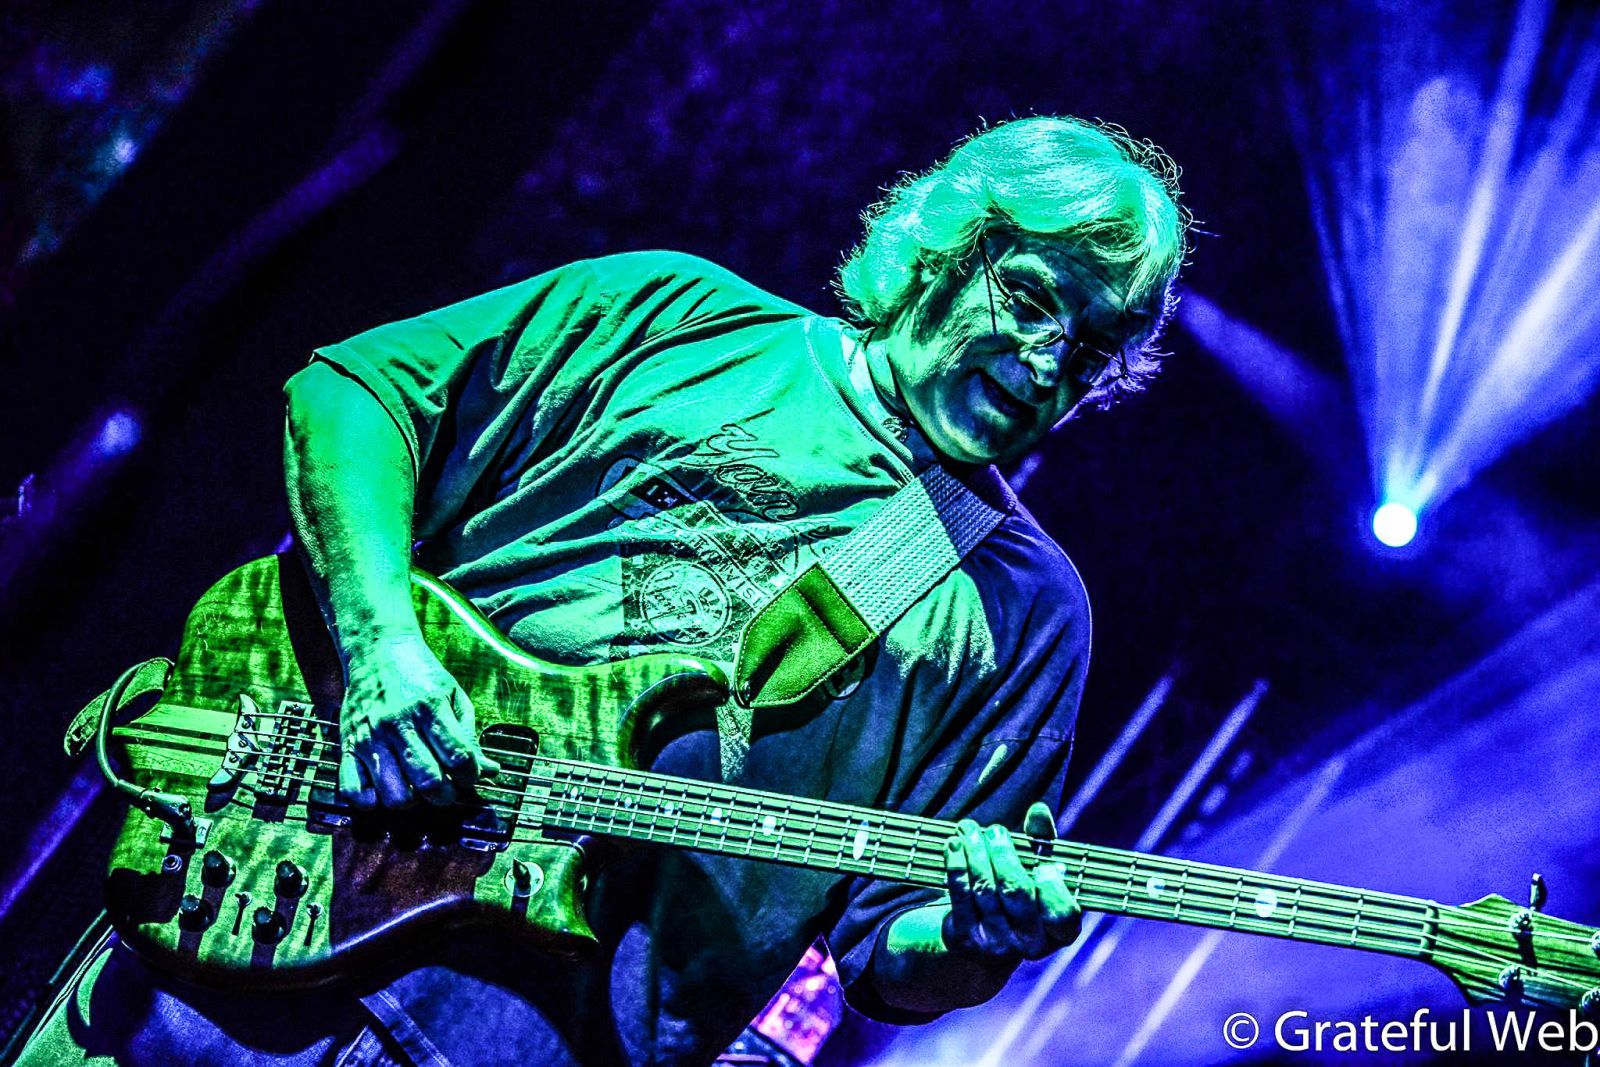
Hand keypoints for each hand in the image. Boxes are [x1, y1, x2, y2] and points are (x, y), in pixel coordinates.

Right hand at [338, 631, 498, 807]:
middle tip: (447, 788)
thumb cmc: (420, 675)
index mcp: (430, 707)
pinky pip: (354, 791)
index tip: (469, 774)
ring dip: (412, 801)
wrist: (377, 652)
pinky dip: (371, 801)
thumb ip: (469, 736)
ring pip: (394, 794)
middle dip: (446, 795)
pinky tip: (385, 789)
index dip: (470, 775)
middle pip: (428, 781)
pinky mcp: (347, 745)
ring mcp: (370, 737)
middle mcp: (399, 723)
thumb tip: (490, 771)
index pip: (458, 757)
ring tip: (417, 788)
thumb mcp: (453, 696)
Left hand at [942, 802, 1080, 960]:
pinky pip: (960, 894)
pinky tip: (954, 844)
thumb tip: (1037, 810)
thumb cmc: (1023, 894)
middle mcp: (1028, 943)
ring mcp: (995, 943)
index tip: (1043, 864)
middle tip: (995, 830)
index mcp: (1058, 932)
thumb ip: (1043, 840)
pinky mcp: (966, 937)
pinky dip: (956, 865)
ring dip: (975, 852)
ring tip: (969, 829)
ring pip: (984, 889)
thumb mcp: (1039, 869)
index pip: (1062, 914)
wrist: (988, 937)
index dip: (1052, 887)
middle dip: (1003, 854)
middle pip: (1015, 891)